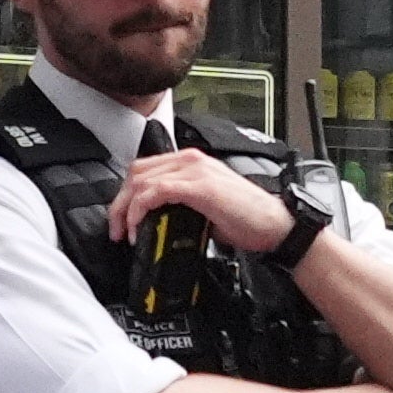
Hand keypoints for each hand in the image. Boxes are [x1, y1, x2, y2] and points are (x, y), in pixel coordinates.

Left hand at [102, 147, 309, 263]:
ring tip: (126, 232)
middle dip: (120, 203)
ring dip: (126, 209)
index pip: (146, 169)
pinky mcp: (198, 185)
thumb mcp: (207, 208)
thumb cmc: (248, 220)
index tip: (122, 220)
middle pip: (137, 172)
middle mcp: (191, 160)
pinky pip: (155, 192)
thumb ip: (182, 206)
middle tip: (117, 229)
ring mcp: (194, 170)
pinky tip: (140, 227)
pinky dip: (140, 210)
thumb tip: (157, 221)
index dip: (127, 195)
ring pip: (141, 180)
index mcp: (193, 163)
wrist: (275, 225)